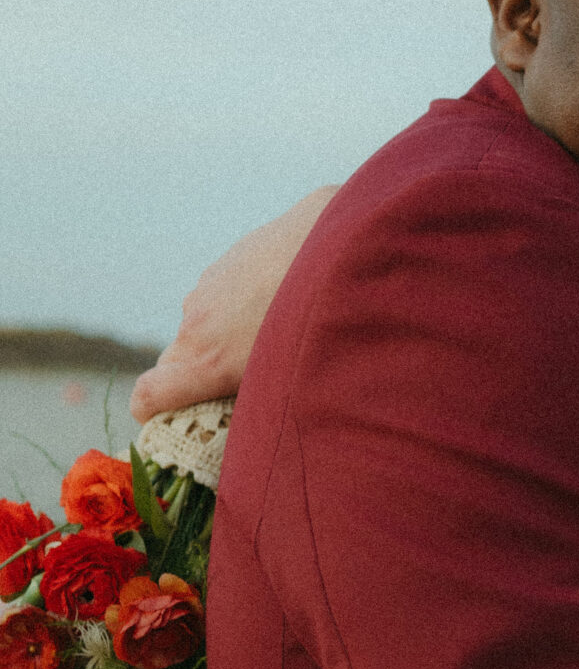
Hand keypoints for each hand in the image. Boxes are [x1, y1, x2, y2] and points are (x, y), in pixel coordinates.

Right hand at [129, 185, 340, 421]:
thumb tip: (249, 419)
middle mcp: (197, 323)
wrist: (337, 247)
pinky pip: (219, 298)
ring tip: (272, 335)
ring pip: (202, 327)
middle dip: (198, 377)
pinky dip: (236, 308)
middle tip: (239, 385)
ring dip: (223, 338)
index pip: (149, 393)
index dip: (149, 413)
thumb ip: (252, 402)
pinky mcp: (224, 264)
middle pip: (177, 361)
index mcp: (209, 361)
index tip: (159, 421)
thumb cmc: (323, 327)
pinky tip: (277, 303)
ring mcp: (207, 289)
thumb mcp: (289, 383)